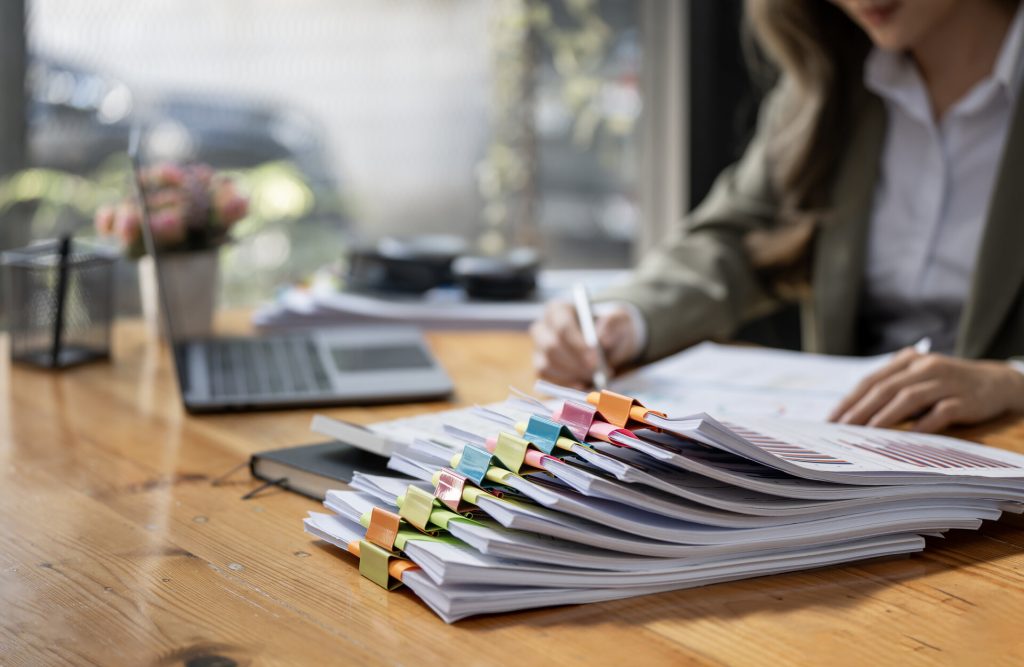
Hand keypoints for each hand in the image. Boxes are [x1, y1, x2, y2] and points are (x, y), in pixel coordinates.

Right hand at [530, 301, 640, 388]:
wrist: (608, 344)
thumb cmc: (609, 328)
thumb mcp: (618, 319)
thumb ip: (613, 322)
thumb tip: (603, 338)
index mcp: (558, 310)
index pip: (562, 327)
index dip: (577, 346)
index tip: (595, 361)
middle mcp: (543, 327)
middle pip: (550, 347)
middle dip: (574, 364)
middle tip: (595, 373)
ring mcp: (539, 349)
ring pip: (546, 365)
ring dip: (570, 375)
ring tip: (592, 378)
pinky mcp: (540, 366)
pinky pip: (545, 379)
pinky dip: (563, 384)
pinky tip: (581, 385)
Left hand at [828, 347, 1023, 431]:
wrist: (996, 383)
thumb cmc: (945, 386)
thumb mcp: (917, 381)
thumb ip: (891, 392)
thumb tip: (854, 417)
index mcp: (908, 360)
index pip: (871, 380)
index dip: (849, 400)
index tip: (831, 420)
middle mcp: (925, 367)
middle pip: (885, 388)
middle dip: (860, 409)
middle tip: (842, 429)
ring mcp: (946, 382)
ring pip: (908, 397)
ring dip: (885, 416)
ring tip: (867, 432)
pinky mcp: (965, 399)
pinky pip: (940, 412)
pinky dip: (923, 423)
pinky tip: (909, 435)